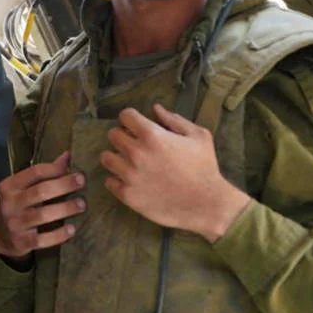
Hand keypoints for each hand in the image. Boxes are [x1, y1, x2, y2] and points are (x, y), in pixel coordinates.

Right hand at [0, 151, 85, 266]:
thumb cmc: (16, 205)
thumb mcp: (21, 188)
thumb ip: (43, 174)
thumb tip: (68, 156)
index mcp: (9, 186)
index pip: (34, 172)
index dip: (55, 169)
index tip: (73, 169)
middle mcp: (10, 204)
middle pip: (40, 191)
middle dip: (64, 185)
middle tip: (82, 181)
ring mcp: (15, 224)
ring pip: (43, 215)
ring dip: (65, 208)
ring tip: (82, 204)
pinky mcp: (22, 242)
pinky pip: (43, 239)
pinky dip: (59, 235)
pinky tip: (72, 229)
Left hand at [100, 104, 249, 242]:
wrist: (206, 204)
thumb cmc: (205, 167)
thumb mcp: (198, 136)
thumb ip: (174, 119)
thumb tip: (156, 108)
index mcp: (152, 135)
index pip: (125, 116)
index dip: (131, 119)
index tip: (137, 126)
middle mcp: (136, 153)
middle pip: (113, 135)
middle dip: (122, 136)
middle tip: (134, 145)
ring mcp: (129, 175)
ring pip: (106, 157)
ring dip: (116, 157)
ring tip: (129, 162)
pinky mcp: (127, 194)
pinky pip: (109, 181)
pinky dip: (117, 179)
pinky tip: (130, 180)